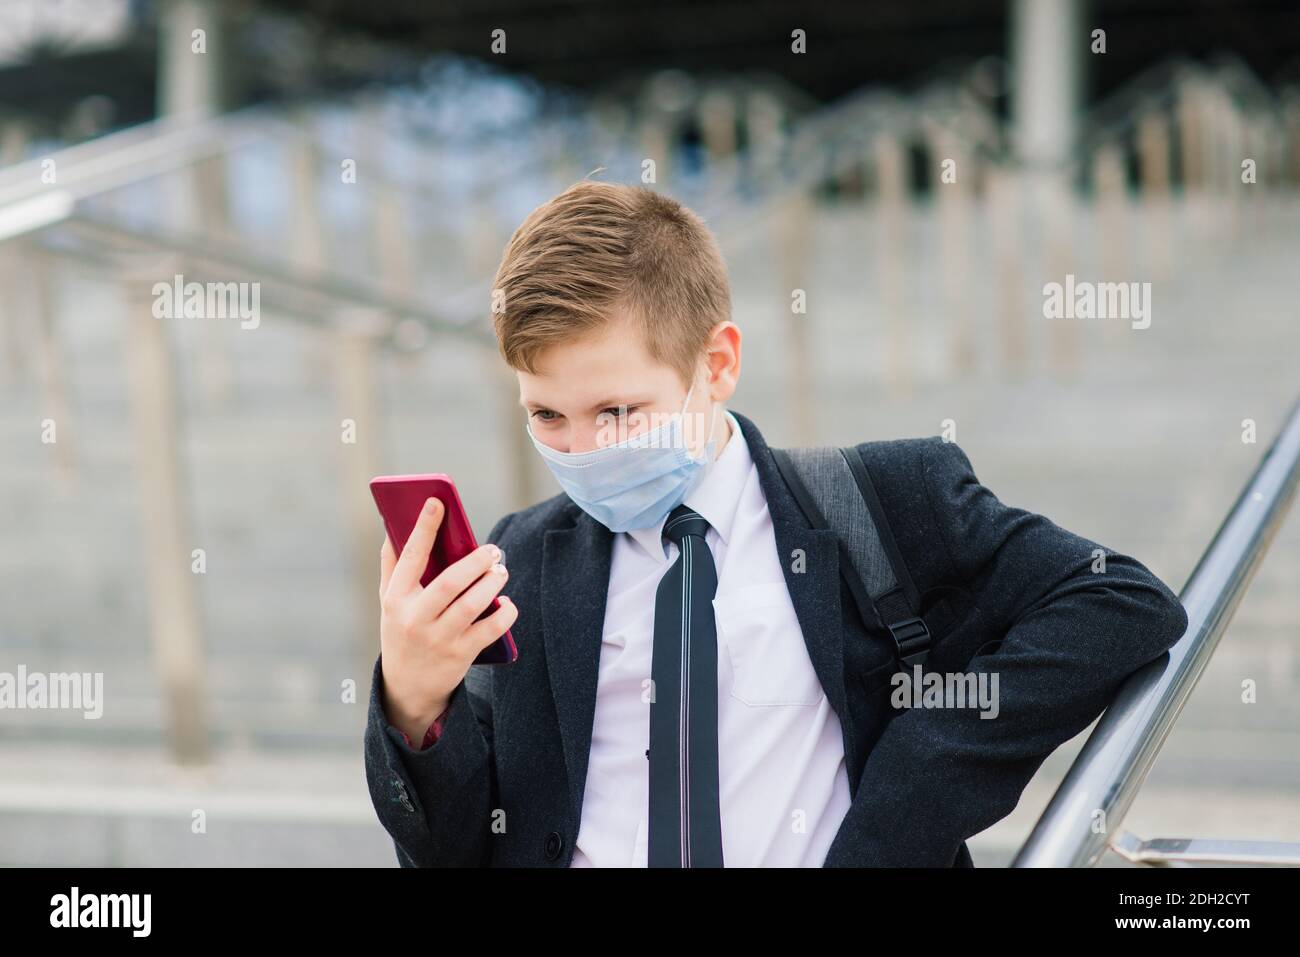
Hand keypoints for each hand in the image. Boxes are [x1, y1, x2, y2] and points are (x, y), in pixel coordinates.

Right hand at [378, 497, 516, 744]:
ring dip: (492, 583)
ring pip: (472, 605)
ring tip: (501, 570)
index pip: (410, 557)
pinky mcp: (460, 655)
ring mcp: (438, 639)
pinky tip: (507, 602)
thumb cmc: (402, 631)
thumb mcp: (389, 602)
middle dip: (474, 561)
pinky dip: (504, 613)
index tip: (437, 502)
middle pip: (448, 583)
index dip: (424, 528)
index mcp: (396, 599)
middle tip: (493, 550)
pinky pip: (490, 630)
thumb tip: (392, 526)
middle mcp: (415, 619)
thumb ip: (392, 566)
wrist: (407, 687)